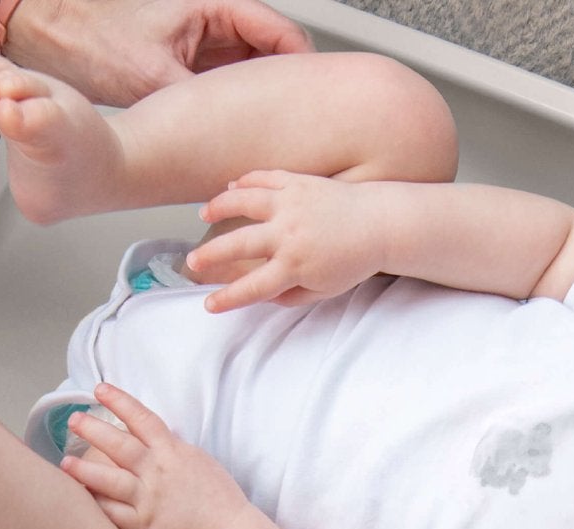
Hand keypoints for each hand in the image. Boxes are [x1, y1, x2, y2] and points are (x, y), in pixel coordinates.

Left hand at [4, 0, 311, 107]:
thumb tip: (237, 131)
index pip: (284, 34)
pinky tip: (239, 130)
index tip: (314, 104)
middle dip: (287, 89)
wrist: (51, 34)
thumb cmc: (92, 36)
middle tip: (296, 127)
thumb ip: (203, 99)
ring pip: (256, 71)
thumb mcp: (156, 76)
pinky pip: (232, 81)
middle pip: (276, 54)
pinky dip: (239, 104)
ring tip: (271, 131)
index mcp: (216, 6)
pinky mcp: (194, 60)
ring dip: (264, 99)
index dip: (304, 71)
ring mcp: (207, 40)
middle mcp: (216, 20)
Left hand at [58, 384, 250, 528]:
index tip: (100, 389)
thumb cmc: (218, 497)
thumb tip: (149, 438)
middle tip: (73, 419)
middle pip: (119, 445)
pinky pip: (113, 513)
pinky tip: (79, 497)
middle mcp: (157, 471)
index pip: (142, 419)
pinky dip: (96, 504)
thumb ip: (171, 449)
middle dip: (93, 430)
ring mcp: (148, 499)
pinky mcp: (143, 524)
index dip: (119, 401)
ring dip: (85, 470)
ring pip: (110, 480)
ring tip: (64, 463)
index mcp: (173, 452)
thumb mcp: (197, 460)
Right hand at [190, 171, 387, 311]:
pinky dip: (245, 182)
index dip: (228, 298)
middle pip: (238, 245)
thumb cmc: (354, 260)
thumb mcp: (324, 289)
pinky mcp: (298, 183)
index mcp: (295, 266)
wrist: (381, 224)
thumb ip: (292, 295)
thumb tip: (263, 295)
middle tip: (193, 262)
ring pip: (244, 202)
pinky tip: (230, 188)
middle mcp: (288, 234)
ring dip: (219, 207)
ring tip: (203, 214)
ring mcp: (291, 204)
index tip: (210, 305)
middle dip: (210, 255)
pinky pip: (264, 178)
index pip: (253, 287)